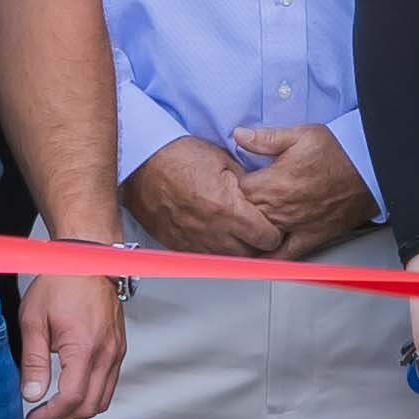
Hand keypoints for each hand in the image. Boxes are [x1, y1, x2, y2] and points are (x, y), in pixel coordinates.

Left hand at [21, 266, 127, 418]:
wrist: (88, 259)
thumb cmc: (61, 283)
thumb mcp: (34, 320)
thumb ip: (33, 361)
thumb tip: (31, 394)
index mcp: (85, 347)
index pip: (72, 398)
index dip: (50, 416)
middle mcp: (107, 353)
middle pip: (91, 406)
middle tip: (40, 418)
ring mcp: (116, 351)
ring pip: (103, 399)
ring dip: (78, 410)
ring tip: (54, 408)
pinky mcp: (118, 348)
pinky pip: (109, 384)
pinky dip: (91, 396)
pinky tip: (71, 390)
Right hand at [122, 137, 277, 257]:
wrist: (143, 163)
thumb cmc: (179, 157)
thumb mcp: (224, 162)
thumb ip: (249, 184)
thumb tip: (264, 197)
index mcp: (227, 208)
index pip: (267, 237)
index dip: (275, 232)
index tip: (273, 227)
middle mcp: (212, 230)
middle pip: (250, 255)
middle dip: (258, 245)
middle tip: (259, 233)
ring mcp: (194, 240)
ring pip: (228, 261)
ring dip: (237, 251)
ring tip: (239, 236)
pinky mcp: (179, 245)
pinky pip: (205, 259)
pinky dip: (215, 251)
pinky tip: (217, 238)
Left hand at [221, 124, 379, 259]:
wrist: (369, 169)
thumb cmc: (336, 151)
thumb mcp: (299, 135)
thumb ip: (265, 138)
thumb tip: (237, 135)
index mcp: (271, 184)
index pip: (234, 192)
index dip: (230, 187)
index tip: (230, 183)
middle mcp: (279, 209)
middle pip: (243, 217)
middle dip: (237, 212)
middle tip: (234, 206)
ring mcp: (293, 226)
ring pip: (258, 238)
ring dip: (248, 234)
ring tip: (239, 230)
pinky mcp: (309, 238)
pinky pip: (285, 255)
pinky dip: (269, 259)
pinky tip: (258, 258)